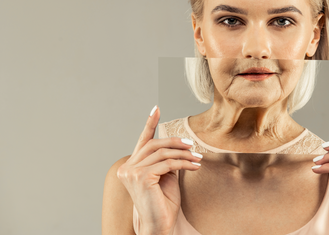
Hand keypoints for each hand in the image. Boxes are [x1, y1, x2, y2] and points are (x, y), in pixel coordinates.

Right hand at [116, 106, 202, 234]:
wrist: (161, 224)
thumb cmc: (163, 202)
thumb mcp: (165, 175)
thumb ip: (166, 159)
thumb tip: (179, 143)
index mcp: (131, 166)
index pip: (142, 141)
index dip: (149, 123)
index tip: (156, 109)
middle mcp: (127, 168)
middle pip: (155, 145)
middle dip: (176, 142)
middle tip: (193, 145)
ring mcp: (132, 173)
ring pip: (163, 153)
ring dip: (184, 155)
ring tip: (198, 159)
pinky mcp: (141, 178)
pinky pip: (168, 164)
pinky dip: (184, 163)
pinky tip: (195, 167)